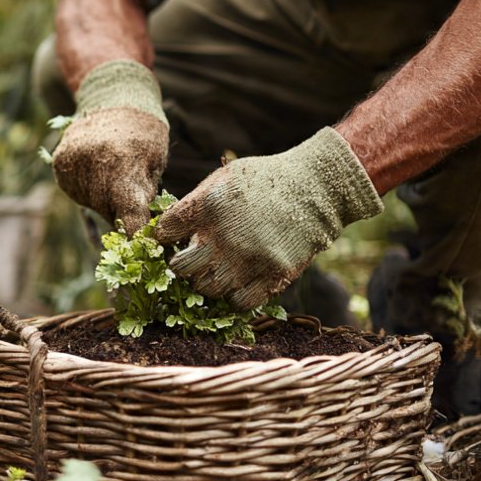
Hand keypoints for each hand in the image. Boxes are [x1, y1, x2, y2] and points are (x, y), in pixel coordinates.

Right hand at [51, 60, 168, 230]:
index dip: (135, 236)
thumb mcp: (155, 164)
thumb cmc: (144, 133)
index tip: (142, 249)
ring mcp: (73, 165)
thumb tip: (142, 235)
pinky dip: (88, 189)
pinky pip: (75, 191)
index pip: (129, 216)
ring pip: (90, 204)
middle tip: (131, 193)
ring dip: (104, 200)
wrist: (113, 97)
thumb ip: (146, 198)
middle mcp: (94, 166)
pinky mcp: (60, 164)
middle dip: (121, 212)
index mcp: (124, 166)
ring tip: (113, 173)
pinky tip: (97, 170)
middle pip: (108, 212)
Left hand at [153, 127, 382, 309]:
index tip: (170, 239)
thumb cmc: (264, 180)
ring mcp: (249, 259)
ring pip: (208, 289)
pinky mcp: (273, 275)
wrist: (316, 187)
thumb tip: (166, 229)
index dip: (163, 238)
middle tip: (192, 260)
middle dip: (182, 265)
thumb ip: (195, 204)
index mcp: (208, 206)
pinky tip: (238, 281)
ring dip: (207, 282)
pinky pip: (240, 302)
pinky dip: (234, 296)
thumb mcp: (223, 179)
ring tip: (217, 270)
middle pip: (181, 268)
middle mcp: (225, 235)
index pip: (164, 232)